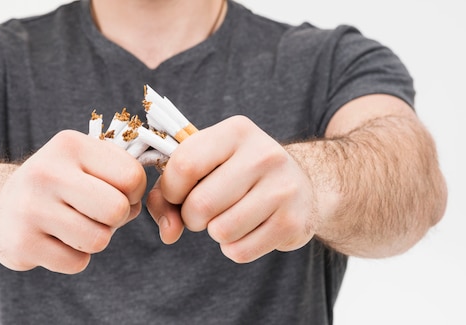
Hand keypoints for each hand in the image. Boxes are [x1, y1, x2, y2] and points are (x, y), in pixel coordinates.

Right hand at [0, 130, 146, 273]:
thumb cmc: (57, 184)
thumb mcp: (83, 161)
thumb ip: (120, 171)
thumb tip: (145, 200)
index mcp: (70, 145)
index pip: (132, 176)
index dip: (132, 193)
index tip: (114, 193)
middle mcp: (47, 172)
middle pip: (116, 210)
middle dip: (115, 219)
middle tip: (96, 214)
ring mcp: (30, 208)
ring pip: (99, 240)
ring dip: (95, 239)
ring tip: (73, 225)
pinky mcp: (21, 243)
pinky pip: (76, 262)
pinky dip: (74, 257)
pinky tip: (55, 241)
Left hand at [147, 116, 316, 262]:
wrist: (300, 185)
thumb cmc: (236, 175)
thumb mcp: (203, 167)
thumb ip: (168, 195)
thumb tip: (169, 232)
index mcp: (236, 131)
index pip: (185, 165)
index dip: (171, 189)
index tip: (178, 193)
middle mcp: (264, 154)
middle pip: (201, 204)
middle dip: (191, 217)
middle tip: (204, 210)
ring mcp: (282, 188)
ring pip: (220, 231)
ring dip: (215, 232)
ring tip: (228, 217)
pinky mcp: (293, 222)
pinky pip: (240, 251)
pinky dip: (235, 248)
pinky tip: (247, 230)